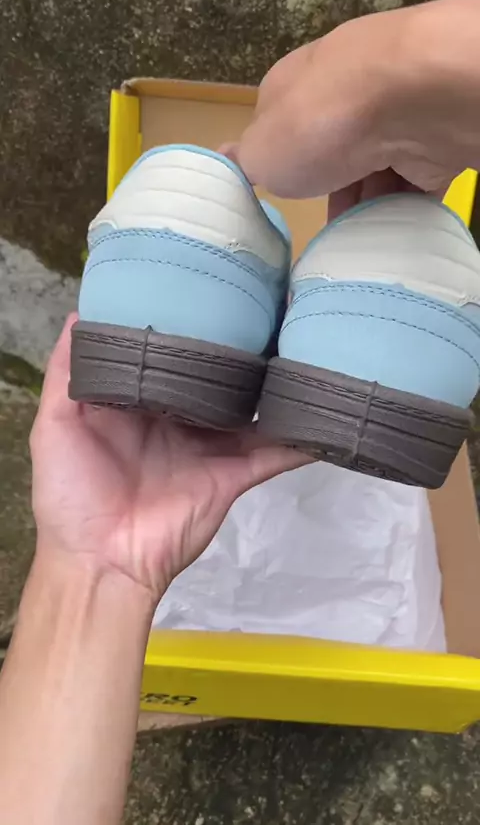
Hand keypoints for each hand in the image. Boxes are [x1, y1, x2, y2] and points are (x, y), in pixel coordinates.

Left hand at [30, 316, 307, 600]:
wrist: (101, 561)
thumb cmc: (71, 493)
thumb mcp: (55, 426)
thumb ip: (66, 374)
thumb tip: (79, 316)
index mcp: (141, 407)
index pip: (170, 361)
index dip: (187, 331)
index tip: (207, 291)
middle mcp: (179, 423)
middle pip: (216, 383)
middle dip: (239, 354)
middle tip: (270, 311)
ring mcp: (209, 450)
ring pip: (250, 413)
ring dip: (276, 390)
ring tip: (306, 350)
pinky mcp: (232, 477)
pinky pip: (272, 456)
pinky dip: (299, 442)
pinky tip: (324, 418)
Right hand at [231, 0, 479, 215]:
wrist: (412, 100)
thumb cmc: (318, 124)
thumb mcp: (260, 152)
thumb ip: (244, 161)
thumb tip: (224, 157)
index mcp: (296, 86)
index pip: (281, 126)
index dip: (279, 166)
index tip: (277, 201)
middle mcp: (345, 91)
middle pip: (332, 154)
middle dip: (327, 194)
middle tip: (317, 237)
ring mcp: (392, 113)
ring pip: (374, 172)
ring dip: (363, 209)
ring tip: (352, 247)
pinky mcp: (432, 140)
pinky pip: (412, 185)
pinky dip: (399, 212)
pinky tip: (387, 236)